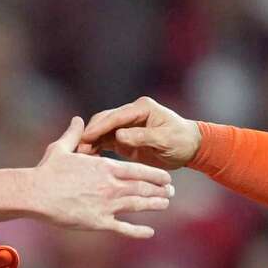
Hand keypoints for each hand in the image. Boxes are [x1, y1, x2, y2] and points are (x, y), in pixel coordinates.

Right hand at [30, 117, 173, 238]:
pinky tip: (150, 232)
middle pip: (142, 187)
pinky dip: (138, 231)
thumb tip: (77, 119)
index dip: (155, 174)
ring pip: (138, 205)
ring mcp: (106, 205)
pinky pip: (123, 227)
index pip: (138, 170)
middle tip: (172, 192)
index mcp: (105, 168)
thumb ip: (74, 134)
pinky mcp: (98, 222)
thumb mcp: (62, 148)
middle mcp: (110, 186)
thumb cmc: (47, 170)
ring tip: (165, 205)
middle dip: (159, 190)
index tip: (166, 177)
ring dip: (154, 205)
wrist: (35, 194)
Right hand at [78, 96, 201, 169]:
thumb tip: (119, 135)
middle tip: (77, 150)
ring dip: (91, 142)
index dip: (99, 127)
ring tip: (80, 156)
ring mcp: (127, 125)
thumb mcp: (165, 140)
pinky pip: (106, 141)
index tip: (86, 137)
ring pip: (102, 131)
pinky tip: (88, 159)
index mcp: (142, 108)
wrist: (190, 147)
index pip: (116, 116)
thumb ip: (142, 137)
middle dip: (90, 134)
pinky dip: (97, 148)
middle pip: (104, 121)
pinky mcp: (124, 137)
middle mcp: (132, 113)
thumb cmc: (181, 141)